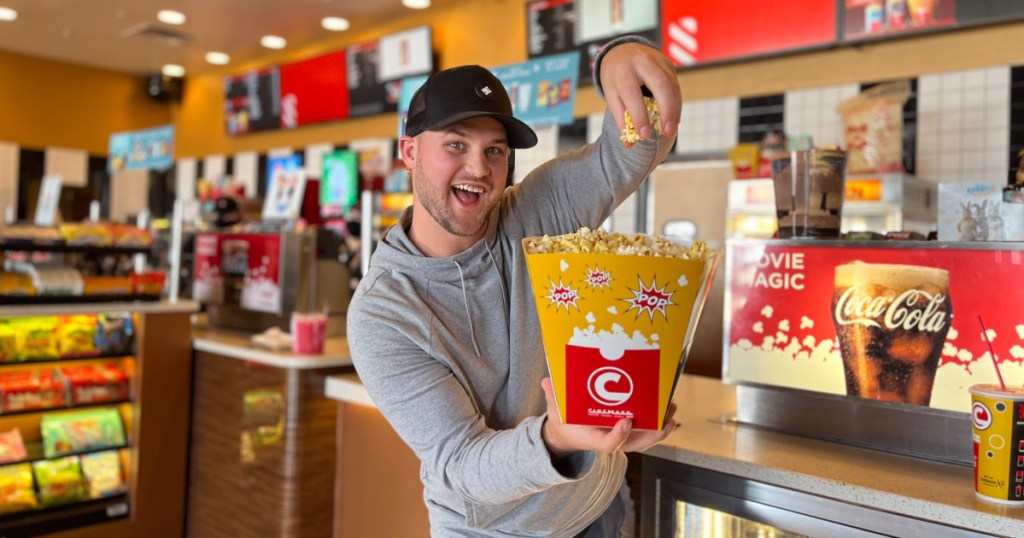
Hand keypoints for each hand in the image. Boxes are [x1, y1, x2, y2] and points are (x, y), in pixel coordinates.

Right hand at [540, 377, 677, 457]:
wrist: (567, 434)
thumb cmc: (563, 421)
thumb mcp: (555, 410)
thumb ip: (553, 396)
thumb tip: (547, 381)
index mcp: (592, 438)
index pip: (608, 444)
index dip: (619, 435)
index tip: (626, 421)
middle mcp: (610, 441)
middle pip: (635, 444)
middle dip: (653, 433)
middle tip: (666, 418)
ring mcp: (620, 439)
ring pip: (644, 439)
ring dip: (660, 428)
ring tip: (672, 411)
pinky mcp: (627, 433)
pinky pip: (645, 432)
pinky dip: (658, 424)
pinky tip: (669, 411)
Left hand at [599, 42, 681, 144]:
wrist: (622, 50)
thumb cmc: (615, 77)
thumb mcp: (612, 94)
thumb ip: (621, 118)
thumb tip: (629, 144)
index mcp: (622, 70)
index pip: (632, 94)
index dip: (639, 115)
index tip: (644, 134)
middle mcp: (642, 61)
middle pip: (660, 85)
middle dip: (667, 110)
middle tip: (667, 132)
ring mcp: (658, 60)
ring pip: (672, 85)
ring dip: (674, 109)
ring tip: (671, 128)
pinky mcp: (668, 63)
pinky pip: (676, 85)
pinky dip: (676, 103)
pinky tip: (674, 117)